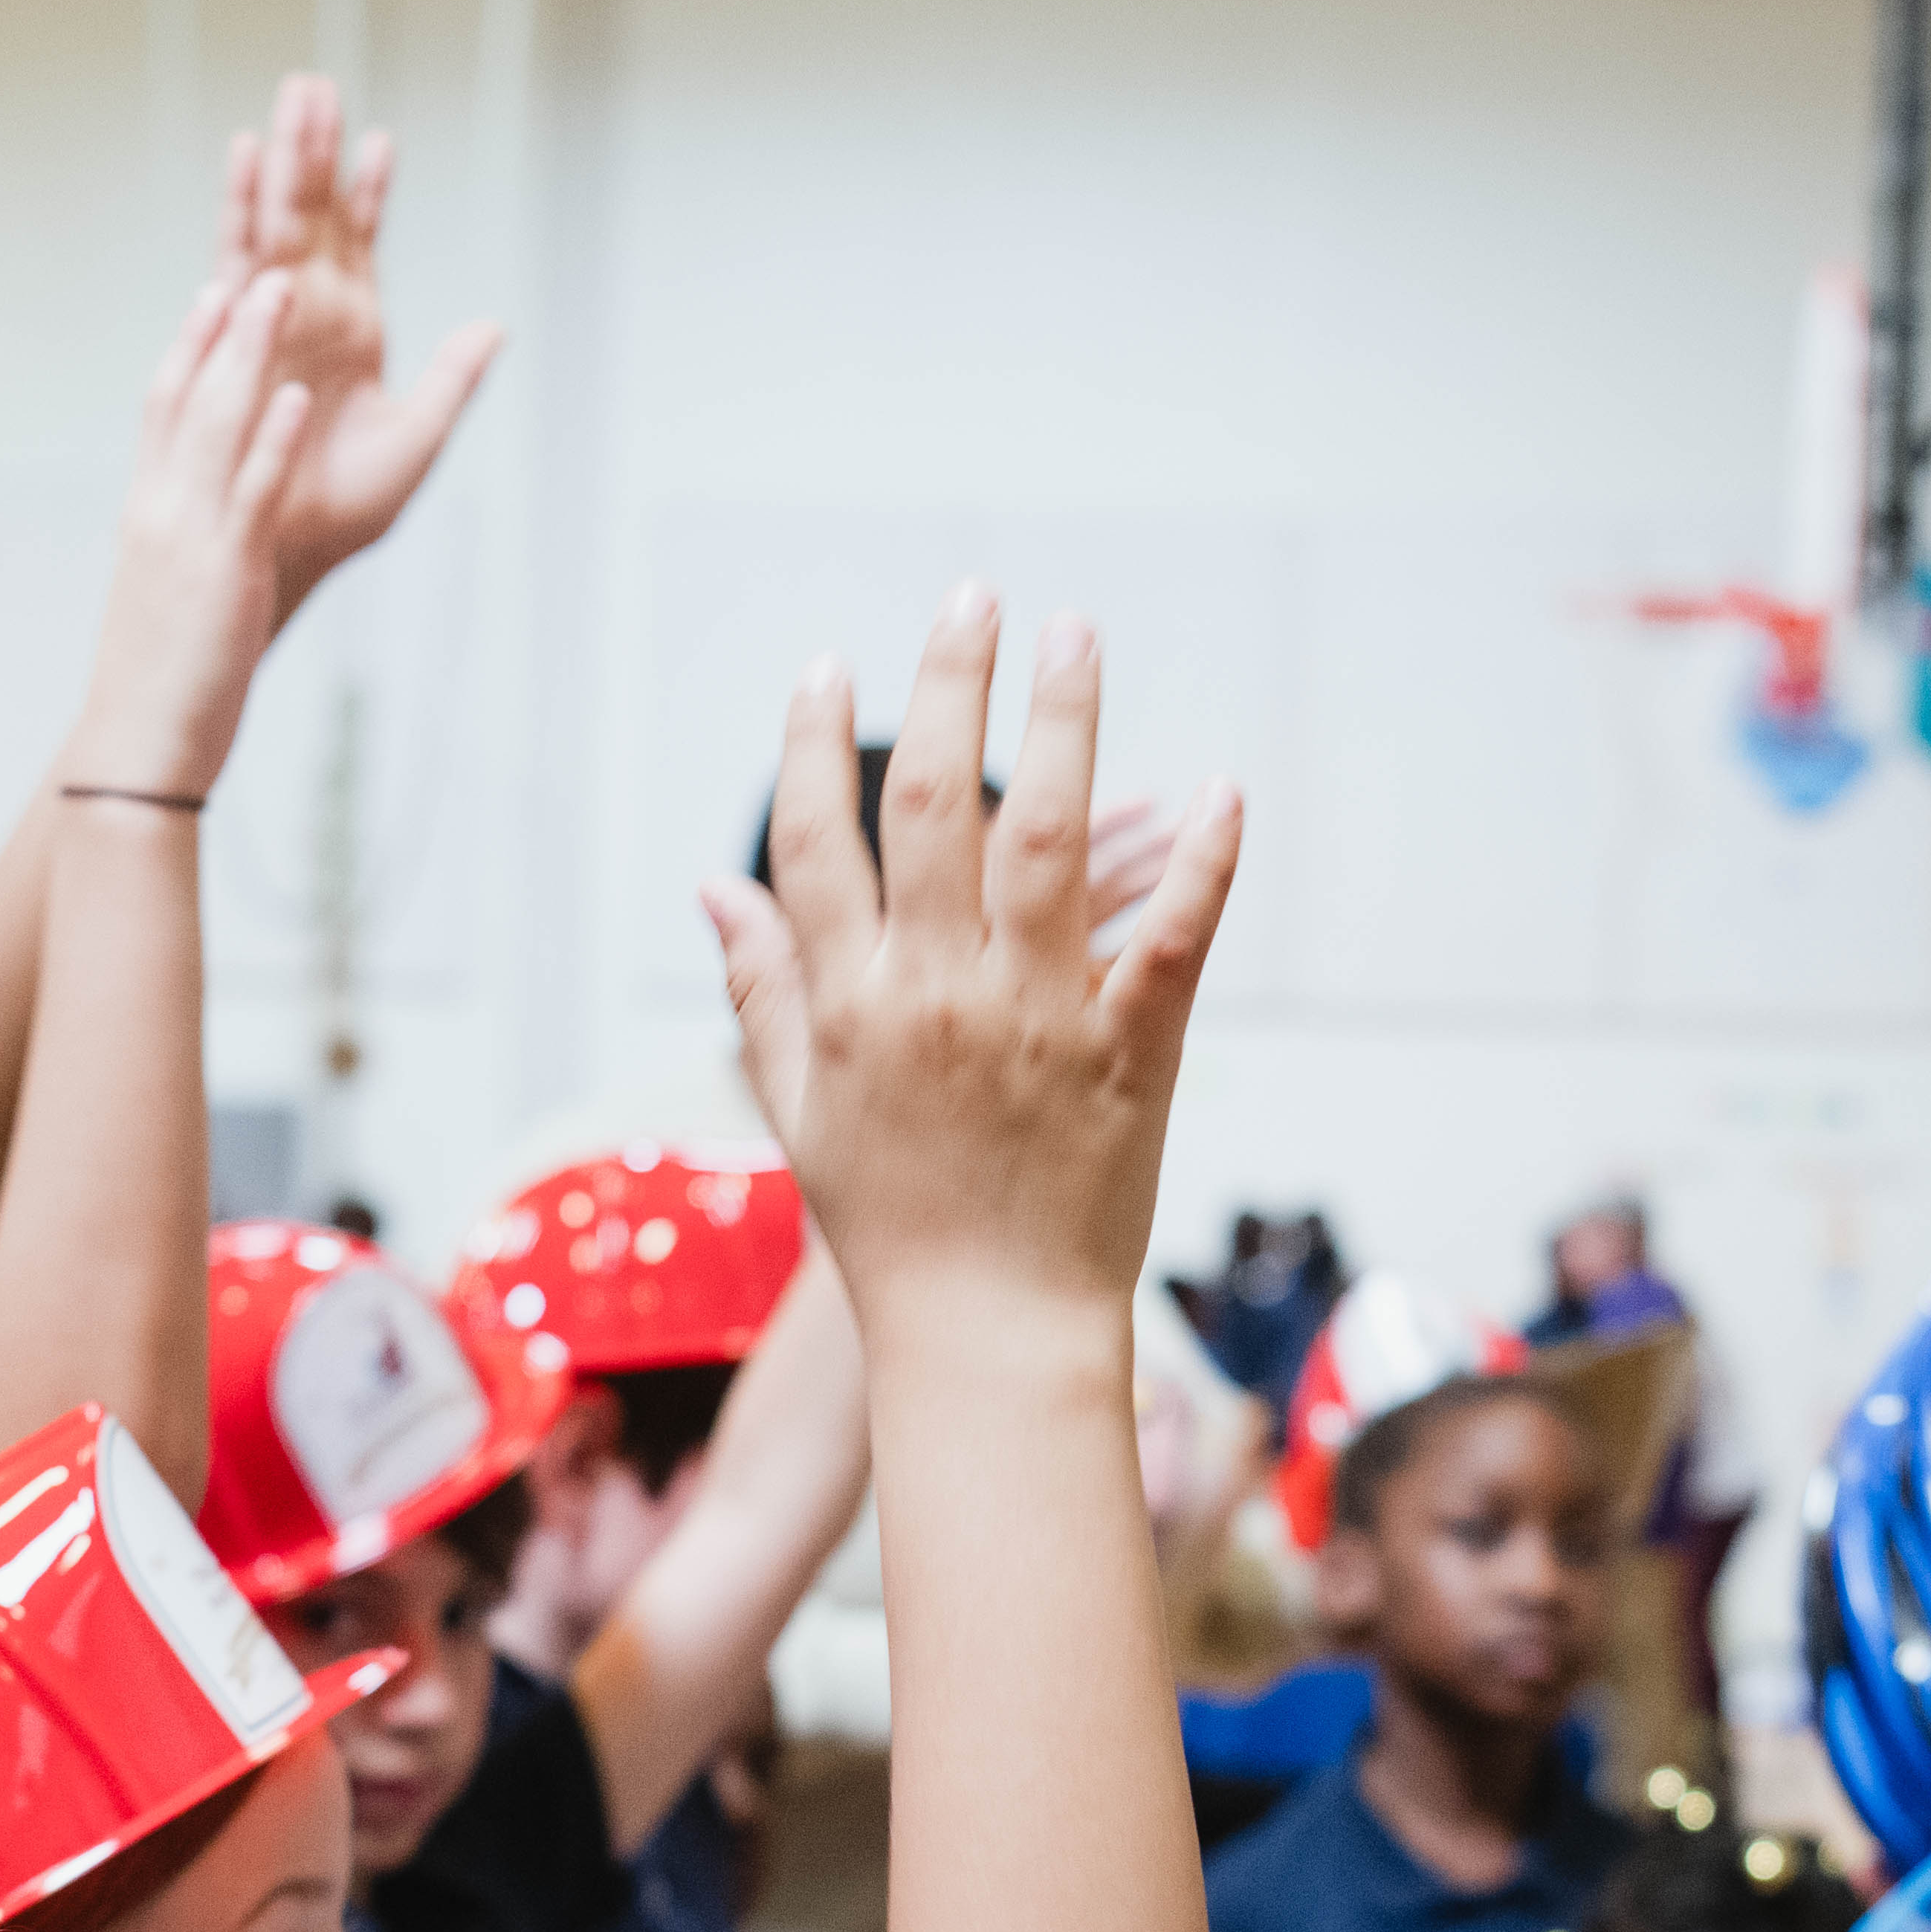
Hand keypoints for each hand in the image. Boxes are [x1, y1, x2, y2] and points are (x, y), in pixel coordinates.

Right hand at [61, 268, 317, 793]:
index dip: (188, 346)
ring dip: (251, 352)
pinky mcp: (222, 569)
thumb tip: (204, 535)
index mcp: (149, 515)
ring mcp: (187, 535)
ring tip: (280, 289)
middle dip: (222, 327)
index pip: (162, 410)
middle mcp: (160, 510)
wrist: (136, 748)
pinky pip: (250, 490)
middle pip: (187, 395)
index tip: (211, 296)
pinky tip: (296, 395)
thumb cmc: (160, 686)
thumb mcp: (170, 599)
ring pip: (218, 424)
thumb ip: (187, 550)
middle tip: (256, 264)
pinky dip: (273, 438)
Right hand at [212, 70, 504, 604]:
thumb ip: (453, 381)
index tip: (382, 139)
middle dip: (315, 149)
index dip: (372, 194)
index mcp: (353, 333)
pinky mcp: (238, 336)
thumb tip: (495, 325)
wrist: (283, 555)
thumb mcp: (415, 443)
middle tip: (315, 81)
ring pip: (279, 222)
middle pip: (315, 214)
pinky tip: (247, 158)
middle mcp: (309, 316)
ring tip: (291, 98)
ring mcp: (271, 320)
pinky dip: (245, 206)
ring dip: (287, 162)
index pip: (363, 245)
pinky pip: (240, 257)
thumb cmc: (341, 516)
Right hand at [702, 594, 1245, 1335]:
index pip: (817, 845)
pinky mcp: (1131, 1054)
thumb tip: (711, 890)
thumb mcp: (802, 1110)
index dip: (812, 747)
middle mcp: (940, 995)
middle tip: (973, 595)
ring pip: (1050, 843)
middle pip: (936, 807)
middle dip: (950, 689)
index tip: (825, 666)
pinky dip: (1202, 864)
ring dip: (1065, 728)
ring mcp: (1039, 1020)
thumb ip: (761, 990)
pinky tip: (1218, 785)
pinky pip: (1171, 940)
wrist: (990, 1336)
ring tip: (1074, 636)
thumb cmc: (890, 1228)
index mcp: (854, 1006)